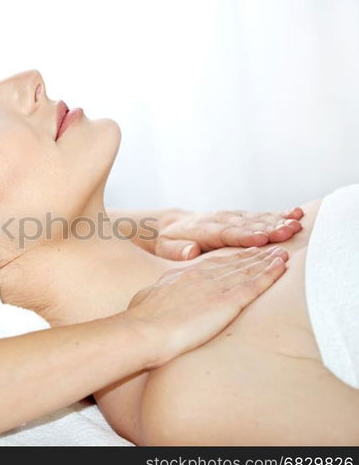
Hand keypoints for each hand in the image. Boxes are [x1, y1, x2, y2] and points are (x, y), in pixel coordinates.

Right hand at [125, 246, 287, 367]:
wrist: (144, 330)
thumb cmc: (140, 320)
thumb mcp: (145, 299)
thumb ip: (155, 295)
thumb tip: (152, 297)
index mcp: (181, 275)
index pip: (211, 263)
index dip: (229, 258)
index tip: (242, 254)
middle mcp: (200, 275)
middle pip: (232, 262)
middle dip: (252, 255)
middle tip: (270, 249)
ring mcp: (214, 286)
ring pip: (247, 269)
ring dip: (266, 261)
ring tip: (282, 254)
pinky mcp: (227, 301)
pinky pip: (254, 284)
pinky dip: (270, 274)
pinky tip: (282, 267)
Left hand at [156, 207, 302, 260]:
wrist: (168, 225)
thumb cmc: (169, 242)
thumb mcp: (166, 248)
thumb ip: (178, 251)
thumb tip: (189, 251)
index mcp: (202, 230)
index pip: (225, 233)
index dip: (243, 235)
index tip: (261, 238)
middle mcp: (219, 220)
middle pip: (246, 224)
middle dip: (268, 227)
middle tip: (288, 231)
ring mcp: (230, 217)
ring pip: (256, 218)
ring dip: (277, 221)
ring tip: (297, 224)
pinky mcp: (238, 217)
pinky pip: (259, 215)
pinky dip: (277, 214)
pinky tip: (296, 213)